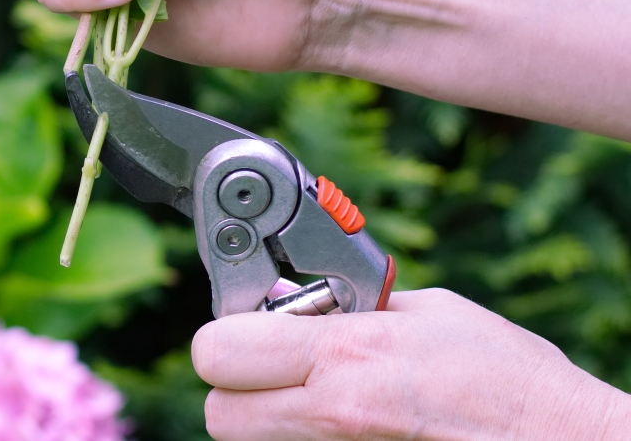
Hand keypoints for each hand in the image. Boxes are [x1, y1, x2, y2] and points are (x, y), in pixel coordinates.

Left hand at [192, 288, 630, 440]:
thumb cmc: (511, 380)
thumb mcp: (426, 312)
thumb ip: (351, 307)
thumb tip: (301, 299)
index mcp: (346, 357)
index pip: (216, 351)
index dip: (226, 340)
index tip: (249, 331)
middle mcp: (334, 417)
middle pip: (217, 415)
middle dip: (237, 391)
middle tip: (277, 374)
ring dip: (273, 422)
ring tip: (328, 402)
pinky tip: (356, 428)